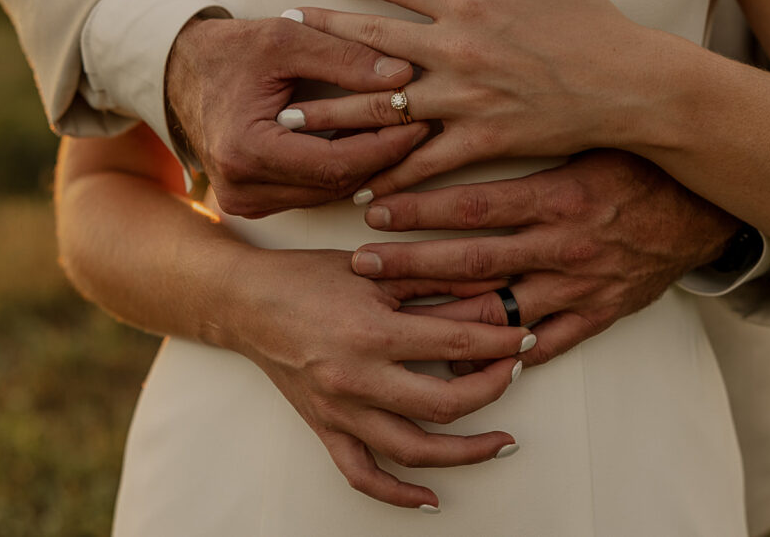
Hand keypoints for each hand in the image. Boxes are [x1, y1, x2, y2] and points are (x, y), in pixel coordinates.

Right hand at [166, 15, 427, 215]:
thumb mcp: (286, 38)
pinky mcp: (253, 203)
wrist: (179, 72)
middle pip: (337, 185)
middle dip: (385, 156)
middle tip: (424, 125)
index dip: (385, 145)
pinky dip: (343, 170)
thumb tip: (404, 74)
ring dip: (369, 166)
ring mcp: (245, 201)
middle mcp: (242, 188)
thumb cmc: (231, 50)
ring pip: (329, 194)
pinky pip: (312, 193)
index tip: (421, 120)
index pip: (336, 163)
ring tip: (405, 132)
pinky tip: (369, 144)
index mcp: (246, 150)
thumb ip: (343, 56)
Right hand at [228, 247, 534, 509]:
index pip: (457, 346)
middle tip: (516, 375)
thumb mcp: (375, 270)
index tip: (524, 339)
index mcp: (372, 331)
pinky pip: (362, 474)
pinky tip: (430, 498)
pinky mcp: (325, 427)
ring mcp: (339, 410)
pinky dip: (397, 494)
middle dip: (492, 392)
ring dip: (465, 454)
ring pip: (412, 450)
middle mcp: (357, 378)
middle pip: (444, 405)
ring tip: (501, 444)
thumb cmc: (306, 277)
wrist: (244, 302)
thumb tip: (491, 294)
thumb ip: (435, 283)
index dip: (500, 345)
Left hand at [283, 0, 655, 197]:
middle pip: (371, 41)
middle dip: (322, 36)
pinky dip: (392, 175)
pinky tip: (362, 186)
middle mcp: (456, 48)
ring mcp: (465, 98)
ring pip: (385, 106)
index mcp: (469, 0)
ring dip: (333, 112)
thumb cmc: (591, 22)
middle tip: (283, 36)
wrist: (629, 84)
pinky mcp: (483, 140)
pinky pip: (426, 162)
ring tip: (292, 119)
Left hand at [348, 150, 737, 366]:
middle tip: (361, 265)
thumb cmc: (641, 163)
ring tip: (394, 318)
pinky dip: (505, 359)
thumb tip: (467, 98)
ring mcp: (581, 287)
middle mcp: (564, 247)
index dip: (418, 209)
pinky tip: (463, 364)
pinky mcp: (599, 315)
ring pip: (500, 312)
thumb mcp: (589, 136)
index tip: (372, 207)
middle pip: (472, 263)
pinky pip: (547, 346)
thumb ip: (530, 127)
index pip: (473, 206)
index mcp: (560, 197)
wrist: (707, 207)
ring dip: (443, 316)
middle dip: (411, 266)